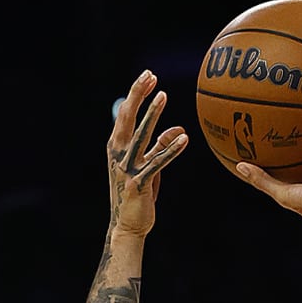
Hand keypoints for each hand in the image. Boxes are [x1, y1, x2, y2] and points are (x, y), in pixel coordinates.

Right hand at [107, 70, 187, 235]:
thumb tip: (179, 130)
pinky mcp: (139, 183)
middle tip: (150, 75)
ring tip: (164, 95)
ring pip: (141, 135)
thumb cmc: (139, 195)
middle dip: (138, 94)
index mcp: (117, 147)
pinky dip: (171, 150)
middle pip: (128, 117)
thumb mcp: (149, 167)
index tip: (149, 76)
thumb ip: (161, 146)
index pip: (125, 114)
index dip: (137, 93)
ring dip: (152, 114)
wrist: (128, 226)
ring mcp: (127, 168)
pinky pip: (157, 162)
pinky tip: (184, 139)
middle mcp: (119, 154)